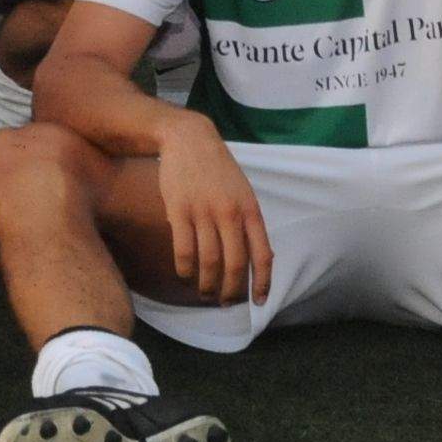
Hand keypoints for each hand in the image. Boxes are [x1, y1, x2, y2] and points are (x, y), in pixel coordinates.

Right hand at [152, 122, 269, 305]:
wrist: (188, 139)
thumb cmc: (218, 169)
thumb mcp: (242, 191)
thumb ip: (247, 222)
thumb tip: (253, 258)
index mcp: (250, 210)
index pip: (262, 255)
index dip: (262, 283)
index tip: (258, 302)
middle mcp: (230, 213)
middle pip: (234, 264)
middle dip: (231, 291)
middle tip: (226, 303)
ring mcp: (204, 212)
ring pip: (209, 261)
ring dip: (207, 284)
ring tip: (205, 293)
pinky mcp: (179, 210)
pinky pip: (183, 249)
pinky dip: (185, 269)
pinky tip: (185, 275)